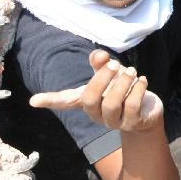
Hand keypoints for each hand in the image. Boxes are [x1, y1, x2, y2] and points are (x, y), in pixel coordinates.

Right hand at [30, 50, 163, 133]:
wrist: (147, 113)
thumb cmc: (123, 91)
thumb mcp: (112, 74)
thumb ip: (102, 64)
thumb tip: (99, 55)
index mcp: (87, 101)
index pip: (65, 102)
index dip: (50, 100)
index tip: (33, 101)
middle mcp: (96, 114)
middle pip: (89, 99)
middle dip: (102, 78)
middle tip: (116, 64)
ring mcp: (113, 121)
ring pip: (112, 103)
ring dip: (123, 83)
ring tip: (132, 71)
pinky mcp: (132, 124)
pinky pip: (132, 105)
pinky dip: (138, 88)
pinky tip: (142, 81)